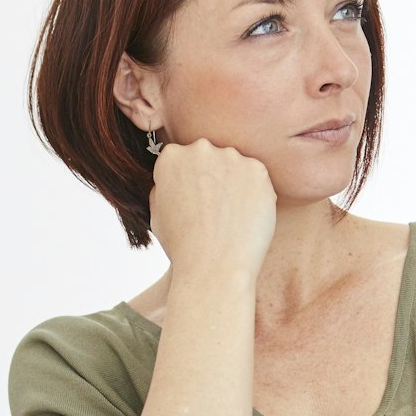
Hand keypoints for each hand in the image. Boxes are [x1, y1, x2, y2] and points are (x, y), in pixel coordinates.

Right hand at [148, 139, 277, 283]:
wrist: (215, 266)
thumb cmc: (182, 246)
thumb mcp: (157, 213)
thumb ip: (165, 187)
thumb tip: (175, 179)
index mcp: (170, 157)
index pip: (181, 158)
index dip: (187, 182)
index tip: (192, 201)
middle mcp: (200, 149)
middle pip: (208, 157)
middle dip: (211, 177)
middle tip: (214, 209)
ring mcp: (231, 157)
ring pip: (234, 166)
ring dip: (234, 183)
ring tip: (230, 217)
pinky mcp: (258, 170)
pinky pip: (256, 178)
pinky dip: (254, 193)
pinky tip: (245, 217)